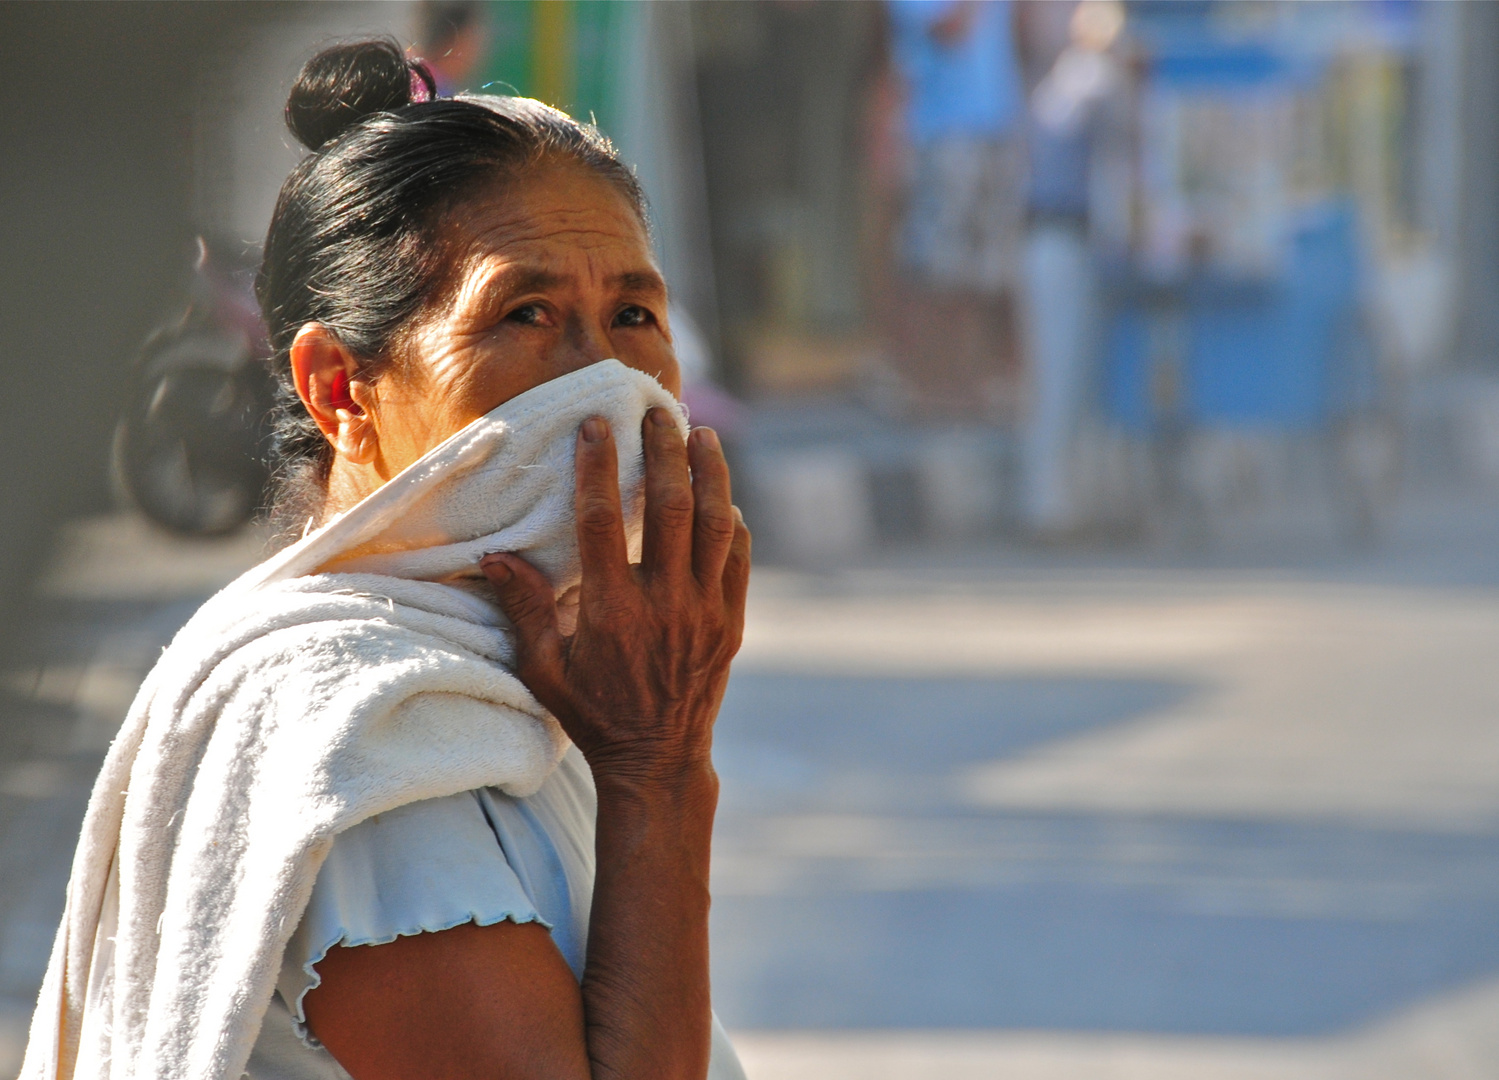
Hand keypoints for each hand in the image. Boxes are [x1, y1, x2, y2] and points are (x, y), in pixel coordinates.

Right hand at [479, 408, 750, 782]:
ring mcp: (703, 611)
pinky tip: (723, 496)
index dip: (598, 468)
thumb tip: (493, 555)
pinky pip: (738, 559)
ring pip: (715, 526)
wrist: (656, 758)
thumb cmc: (592, 713)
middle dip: (664, 452)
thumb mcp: (544, 668)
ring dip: (710, 475)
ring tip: (701, 435)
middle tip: (657, 413)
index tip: (595, 426)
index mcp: (612, 610)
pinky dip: (733, 523)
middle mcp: (663, 604)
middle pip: (669, 508)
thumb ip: (525, 608)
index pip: (603, 521)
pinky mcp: (730, 622)